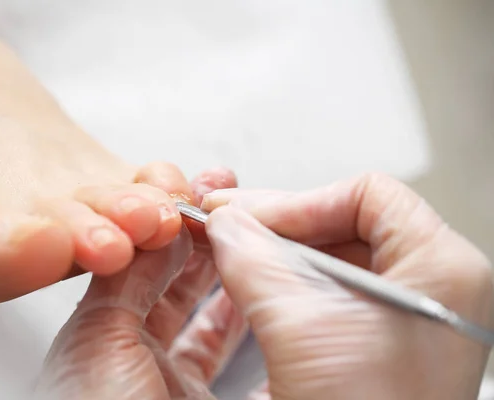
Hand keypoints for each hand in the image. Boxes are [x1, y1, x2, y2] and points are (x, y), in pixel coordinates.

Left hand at [35, 169, 247, 399]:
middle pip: (179, 284)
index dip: (172, 227)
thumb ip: (127, 280)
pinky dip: (246, 325)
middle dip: (207, 240)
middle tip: (238, 205)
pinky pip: (224, 353)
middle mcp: (135, 356)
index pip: (143, 264)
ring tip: (256, 238)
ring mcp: (171, 382)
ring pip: (208, 316)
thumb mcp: (99, 341)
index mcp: (103, 337)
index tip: (202, 196)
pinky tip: (263, 300)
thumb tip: (152, 225)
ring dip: (231, 276)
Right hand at [202, 173, 493, 399]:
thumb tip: (226, 221)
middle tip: (226, 225)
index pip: (369, 195)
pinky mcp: (376, 340)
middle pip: (346, 223)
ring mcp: (403, 316)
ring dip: (275, 255)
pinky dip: (284, 283)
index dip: (302, 200)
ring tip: (230, 255)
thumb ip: (255, 258)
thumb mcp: (302, 326)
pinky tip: (251, 286)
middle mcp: (430, 288)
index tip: (251, 217)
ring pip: (331, 257)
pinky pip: (326, 291)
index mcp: (441, 269)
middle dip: (278, 226)